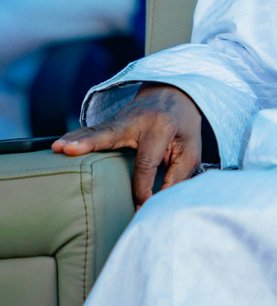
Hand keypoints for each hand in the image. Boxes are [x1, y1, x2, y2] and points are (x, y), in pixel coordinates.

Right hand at [51, 83, 202, 206]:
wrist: (175, 96)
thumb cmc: (183, 129)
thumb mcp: (190, 152)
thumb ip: (177, 177)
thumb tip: (158, 204)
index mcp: (161, 126)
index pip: (146, 163)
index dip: (141, 189)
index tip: (138, 209)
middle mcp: (137, 119)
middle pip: (112, 134)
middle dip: (90, 143)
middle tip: (69, 150)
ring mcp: (121, 118)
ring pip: (97, 131)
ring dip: (76, 140)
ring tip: (58, 147)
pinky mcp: (110, 122)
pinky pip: (92, 131)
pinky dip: (75, 138)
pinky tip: (58, 146)